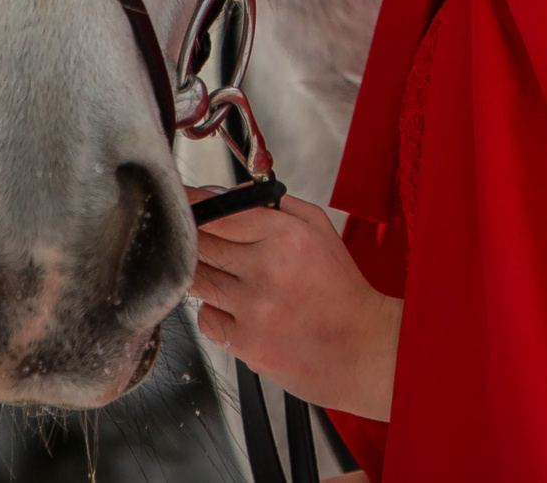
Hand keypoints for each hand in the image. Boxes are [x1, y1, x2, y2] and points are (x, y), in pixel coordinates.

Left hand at [188, 187, 400, 419]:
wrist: (363, 349)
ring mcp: (253, 308)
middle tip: (204, 243)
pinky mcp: (244, 342)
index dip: (194, 207)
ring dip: (205, 274)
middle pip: (200, 243)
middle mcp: (268, 269)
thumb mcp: (319, 229)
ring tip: (232, 279)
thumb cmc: (341, 291)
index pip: (219, 211)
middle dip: (194, 239)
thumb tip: (226, 196)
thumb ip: (273, 205)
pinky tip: (241, 311)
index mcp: (288, 235)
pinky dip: (215, 311)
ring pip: (197, 279)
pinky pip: (206, 317)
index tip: (184, 205)